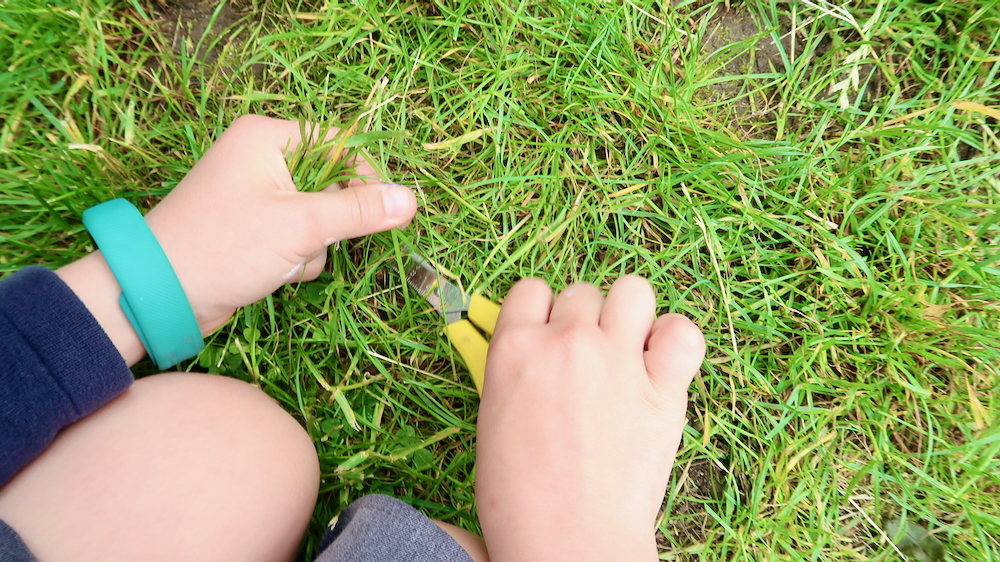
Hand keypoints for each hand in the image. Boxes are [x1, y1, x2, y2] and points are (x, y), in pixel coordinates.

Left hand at [58, 115, 416, 364]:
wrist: (159, 293)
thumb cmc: (225, 247)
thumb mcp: (299, 226)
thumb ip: (358, 210)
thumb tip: (410, 200)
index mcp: (267, 138)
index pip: (342, 143)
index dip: (368, 177)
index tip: (386, 212)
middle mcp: (261, 159)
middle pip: (333, 182)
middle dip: (331, 222)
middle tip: (314, 240)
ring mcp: (256, 195)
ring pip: (319, 216)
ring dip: (314, 246)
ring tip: (284, 261)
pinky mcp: (253, 227)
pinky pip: (299, 236)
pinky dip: (297, 257)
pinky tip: (275, 272)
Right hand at [475, 276, 704, 560]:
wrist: (567, 541)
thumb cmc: (518, 499)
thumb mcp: (494, 421)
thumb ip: (516, 374)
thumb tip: (532, 356)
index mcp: (514, 348)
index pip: (531, 290)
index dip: (542, 312)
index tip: (548, 335)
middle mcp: (566, 341)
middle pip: (582, 292)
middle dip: (584, 319)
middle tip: (586, 360)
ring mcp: (617, 359)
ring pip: (633, 290)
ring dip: (630, 315)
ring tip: (628, 351)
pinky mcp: (664, 387)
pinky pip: (683, 331)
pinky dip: (676, 341)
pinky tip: (663, 364)